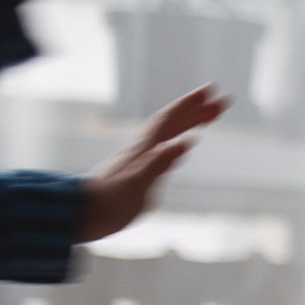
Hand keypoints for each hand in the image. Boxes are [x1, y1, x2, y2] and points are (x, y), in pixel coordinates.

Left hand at [78, 86, 225, 241]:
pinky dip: (180, 139)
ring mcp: (142, 159)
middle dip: (197, 109)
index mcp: (144, 149)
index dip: (189, 104)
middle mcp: (144, 149)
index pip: (169, 119)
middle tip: (222, 100)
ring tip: (212, 114)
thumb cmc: (108, 202)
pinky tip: (185, 142)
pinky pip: (165, 148)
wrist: (82, 214)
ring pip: (170, 133)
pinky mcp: (141, 171)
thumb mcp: (136, 184)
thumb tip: (187, 142)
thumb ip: (160, 162)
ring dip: (191, 121)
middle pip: (173, 122)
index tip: (210, 90)